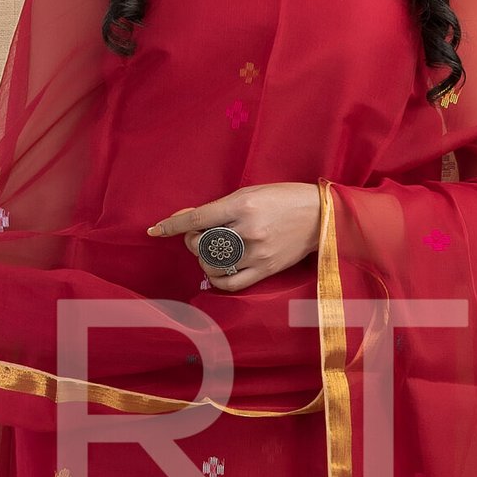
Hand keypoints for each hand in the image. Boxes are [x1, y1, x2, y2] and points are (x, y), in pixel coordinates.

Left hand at [145, 182, 320, 291]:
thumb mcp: (250, 192)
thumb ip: (218, 207)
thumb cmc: (283, 199)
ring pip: (213, 264)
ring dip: (203, 259)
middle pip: (201, 244)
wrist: (321, 217)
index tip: (154, 230)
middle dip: (192, 241)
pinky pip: (231, 283)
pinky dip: (216, 279)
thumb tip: (184, 218)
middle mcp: (248, 230)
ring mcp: (257, 252)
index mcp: (242, 205)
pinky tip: (216, 271)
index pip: (197, 218)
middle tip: (199, 236)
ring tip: (212, 251)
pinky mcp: (266, 270)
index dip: (172, 226)